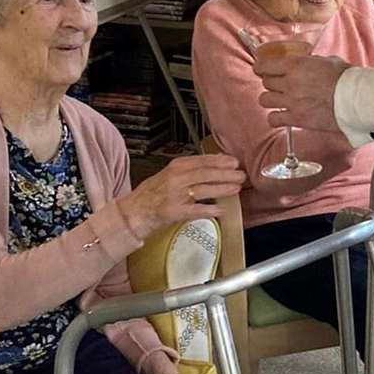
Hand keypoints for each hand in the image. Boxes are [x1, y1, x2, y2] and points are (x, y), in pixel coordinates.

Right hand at [120, 153, 245, 239]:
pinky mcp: (173, 211)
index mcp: (175, 167)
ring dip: (222, 188)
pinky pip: (195, 210)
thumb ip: (191, 170)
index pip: (202, 160)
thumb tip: (216, 164)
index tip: (234, 161)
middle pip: (205, 173)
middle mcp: (175, 178)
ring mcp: (174, 195)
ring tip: (236, 188)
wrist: (133, 212)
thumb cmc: (152, 195)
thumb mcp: (170, 175)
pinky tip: (221, 210)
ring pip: (202, 189)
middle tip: (241, 175)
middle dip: (226, 174)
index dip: (220, 160)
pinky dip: (209, 210)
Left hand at [255, 50, 347, 132]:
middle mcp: (290, 83)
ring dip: (270, 99)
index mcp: (296, 66)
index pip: (265, 65)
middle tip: (277, 84)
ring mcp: (292, 102)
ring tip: (279, 100)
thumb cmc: (347, 79)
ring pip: (264, 100)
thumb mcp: (328, 61)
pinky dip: (275, 118)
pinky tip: (282, 116)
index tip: (261, 68)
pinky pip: (273, 119)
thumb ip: (312, 62)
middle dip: (270, 82)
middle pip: (266, 82)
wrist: (356, 100)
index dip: (261, 67)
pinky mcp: (297, 119)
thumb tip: (308, 62)